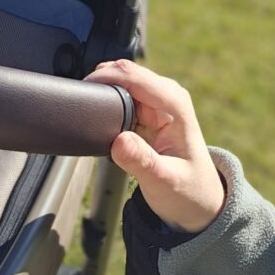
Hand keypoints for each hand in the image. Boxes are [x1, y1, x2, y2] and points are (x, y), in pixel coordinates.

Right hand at [86, 59, 225, 233]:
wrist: (197, 201)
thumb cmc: (187, 190)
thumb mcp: (163, 180)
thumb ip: (141, 161)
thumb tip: (119, 141)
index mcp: (175, 105)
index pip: (136, 78)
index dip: (107, 78)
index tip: (82, 88)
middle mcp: (167, 97)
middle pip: (126, 73)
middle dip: (101, 80)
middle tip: (78, 101)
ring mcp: (156, 103)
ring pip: (121, 82)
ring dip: (102, 90)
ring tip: (85, 109)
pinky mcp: (146, 113)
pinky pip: (121, 97)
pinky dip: (106, 100)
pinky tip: (96, 114)